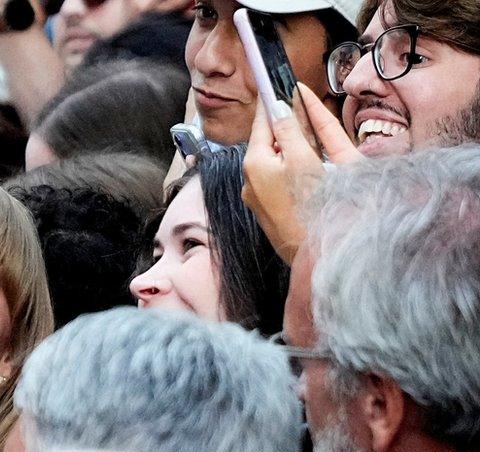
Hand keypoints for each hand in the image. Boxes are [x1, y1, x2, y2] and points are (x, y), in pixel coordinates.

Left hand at [242, 83, 362, 262]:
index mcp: (254, 163)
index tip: (271, 82)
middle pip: (269, 143)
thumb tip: (279, 106)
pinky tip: (305, 163)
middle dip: (283, 124)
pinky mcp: (271, 213)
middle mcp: (251, 180)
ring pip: (275, 162)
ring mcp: (259, 198)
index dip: (270, 102)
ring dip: (289, 145)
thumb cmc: (310, 204)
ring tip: (303, 127)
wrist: (315, 255)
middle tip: (293, 101)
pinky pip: (279, 181)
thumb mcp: (303, 158)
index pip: (262, 124)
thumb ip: (290, 130)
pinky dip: (291, 167)